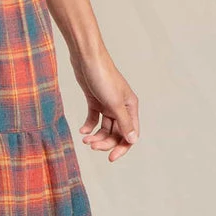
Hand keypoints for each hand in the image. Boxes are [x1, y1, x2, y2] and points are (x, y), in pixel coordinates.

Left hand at [69, 46, 139, 161]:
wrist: (86, 57)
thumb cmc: (103, 76)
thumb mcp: (114, 102)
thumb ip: (124, 122)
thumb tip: (133, 140)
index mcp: (130, 107)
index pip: (130, 134)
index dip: (122, 147)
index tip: (110, 157)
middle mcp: (121, 107)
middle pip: (116, 132)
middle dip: (105, 142)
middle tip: (91, 145)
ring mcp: (107, 103)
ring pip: (104, 127)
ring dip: (96, 135)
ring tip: (85, 139)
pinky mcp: (94, 100)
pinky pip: (93, 118)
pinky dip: (88, 125)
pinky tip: (82, 130)